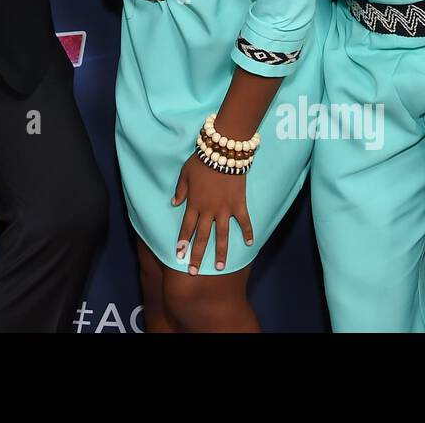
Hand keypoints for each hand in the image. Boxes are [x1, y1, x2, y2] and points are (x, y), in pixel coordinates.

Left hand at [172, 151, 253, 273]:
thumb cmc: (201, 161)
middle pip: (202, 237)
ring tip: (219, 267)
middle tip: (193, 271)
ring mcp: (225, 209)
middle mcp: (208, 211)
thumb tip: (174, 203)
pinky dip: (248, 232)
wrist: (222, 152)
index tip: (179, 255)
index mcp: (194, 204)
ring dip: (220, 252)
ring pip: (222, 235)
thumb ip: (180, 190)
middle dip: (196, 255)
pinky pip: (244, 221)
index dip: (183, 242)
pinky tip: (250, 243)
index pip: (186, 228)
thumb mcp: (184, 174)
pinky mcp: (239, 205)